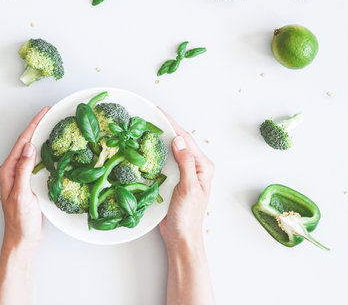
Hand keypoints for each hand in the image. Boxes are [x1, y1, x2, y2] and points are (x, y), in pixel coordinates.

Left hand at [0, 106, 49, 253]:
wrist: (23, 239)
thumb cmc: (20, 221)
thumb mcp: (22, 194)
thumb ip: (24, 170)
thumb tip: (28, 147)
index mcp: (8, 170)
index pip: (22, 142)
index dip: (33, 125)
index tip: (44, 112)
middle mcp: (14, 170)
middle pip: (27, 143)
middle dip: (38, 127)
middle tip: (50, 114)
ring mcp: (22, 176)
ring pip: (33, 151)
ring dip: (42, 138)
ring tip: (54, 125)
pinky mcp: (31, 182)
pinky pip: (39, 162)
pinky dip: (47, 153)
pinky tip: (55, 150)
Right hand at [159, 108, 214, 250]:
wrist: (182, 237)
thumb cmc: (188, 217)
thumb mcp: (189, 188)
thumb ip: (185, 164)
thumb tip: (178, 140)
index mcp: (202, 166)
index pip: (186, 139)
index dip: (171, 124)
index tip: (158, 111)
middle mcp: (194, 166)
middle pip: (178, 140)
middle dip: (165, 126)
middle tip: (148, 114)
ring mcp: (183, 172)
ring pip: (170, 149)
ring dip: (159, 138)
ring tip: (144, 126)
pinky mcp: (173, 179)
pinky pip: (164, 160)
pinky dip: (155, 152)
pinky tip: (145, 147)